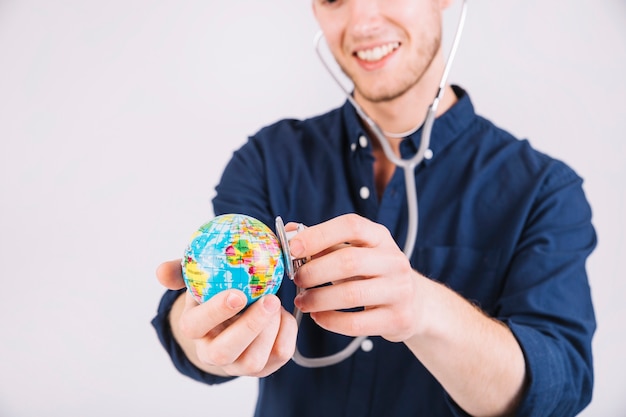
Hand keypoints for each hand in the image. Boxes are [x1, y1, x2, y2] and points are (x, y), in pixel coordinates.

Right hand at [156, 260, 297, 376]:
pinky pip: (280, 354)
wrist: (235, 315)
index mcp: (193, 329)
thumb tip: (161, 272)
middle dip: (249, 327)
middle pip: (224, 353)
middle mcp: (213, 353)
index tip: (237, 293)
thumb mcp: (197, 278)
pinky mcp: (266, 367)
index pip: (194, 327)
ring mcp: (239, 365)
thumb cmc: (215, 293)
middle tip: (269, 300)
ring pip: (253, 360)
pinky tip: (283, 314)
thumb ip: (179, 271)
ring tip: (275, 303)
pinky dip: (286, 331)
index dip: (215, 312)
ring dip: (270, 330)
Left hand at [290, 214, 424, 342]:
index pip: (351, 226)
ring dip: (318, 299)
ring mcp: (400, 290)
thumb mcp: (354, 251)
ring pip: (351, 294)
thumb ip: (323, 242)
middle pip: (349, 261)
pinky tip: (318, 316)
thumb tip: (287, 233)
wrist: (414, 304)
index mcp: (380, 237)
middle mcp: (394, 260)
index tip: (293, 248)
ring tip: (302, 301)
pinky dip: (330, 321)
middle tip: (296, 280)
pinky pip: (356, 324)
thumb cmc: (372, 273)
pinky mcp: (398, 319)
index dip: (319, 235)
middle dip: (314, 272)